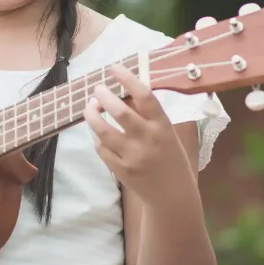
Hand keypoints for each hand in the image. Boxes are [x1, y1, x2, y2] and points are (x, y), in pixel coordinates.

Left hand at [82, 64, 193, 206]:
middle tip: (97, 89)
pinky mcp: (120, 170)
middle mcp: (147, 139)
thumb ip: (148, 115)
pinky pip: (100, 148)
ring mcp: (132, 156)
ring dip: (92, 114)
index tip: (114, 67)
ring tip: (90, 107)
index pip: (145, 96)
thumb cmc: (171, 159)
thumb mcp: (168, 134)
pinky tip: (98, 132)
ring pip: (102, 130)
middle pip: (119, 111)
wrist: (173, 197)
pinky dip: (97, 138)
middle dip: (103, 95)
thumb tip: (124, 91)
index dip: (128, 79)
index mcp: (163, 126)